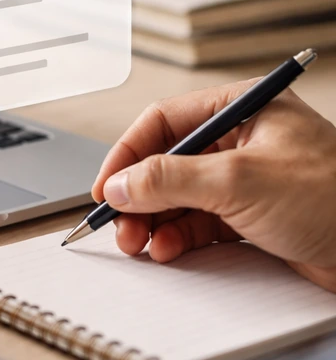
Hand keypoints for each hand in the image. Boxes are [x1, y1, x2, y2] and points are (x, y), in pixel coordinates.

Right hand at [92, 81, 335, 291]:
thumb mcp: (240, 180)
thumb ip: (171, 178)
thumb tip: (121, 184)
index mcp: (241, 109)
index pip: (163, 123)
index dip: (128, 155)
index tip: (107, 187)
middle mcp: (241, 140)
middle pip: (166, 162)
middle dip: (139, 196)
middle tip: (120, 225)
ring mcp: (245, 180)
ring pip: (178, 196)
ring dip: (154, 221)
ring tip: (140, 244)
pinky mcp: (252, 217)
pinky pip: (198, 223)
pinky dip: (177, 238)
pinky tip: (168, 251)